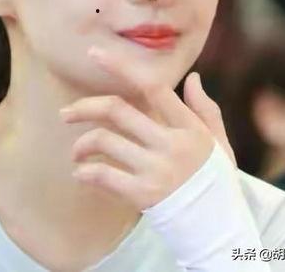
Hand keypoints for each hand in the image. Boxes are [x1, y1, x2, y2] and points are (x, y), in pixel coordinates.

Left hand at [59, 46, 236, 210]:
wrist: (220, 230)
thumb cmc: (217, 182)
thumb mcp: (218, 143)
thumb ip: (205, 108)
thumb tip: (192, 77)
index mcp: (189, 127)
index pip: (152, 86)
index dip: (120, 66)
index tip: (94, 53)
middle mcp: (172, 144)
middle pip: (116, 110)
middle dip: (84, 108)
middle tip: (65, 114)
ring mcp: (157, 170)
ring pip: (104, 141)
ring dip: (81, 146)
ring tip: (76, 153)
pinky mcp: (143, 195)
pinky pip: (103, 175)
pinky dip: (85, 172)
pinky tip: (81, 173)